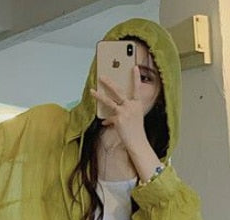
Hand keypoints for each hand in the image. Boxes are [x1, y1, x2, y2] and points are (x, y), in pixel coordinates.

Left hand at [90, 64, 161, 182]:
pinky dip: (106, 120)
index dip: (136, 78)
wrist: (137, 142)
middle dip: (109, 83)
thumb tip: (109, 116)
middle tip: (102, 76)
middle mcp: (131, 106)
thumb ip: (124, 112)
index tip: (134, 67)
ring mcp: (125, 112)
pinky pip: (109, 117)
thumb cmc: (136, 131)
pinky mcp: (118, 119)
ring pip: (109, 101)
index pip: (137, 89)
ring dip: (99, 96)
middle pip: (119, 91)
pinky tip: (104, 122)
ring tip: (92, 91)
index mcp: (138, 104)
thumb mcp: (134, 117)